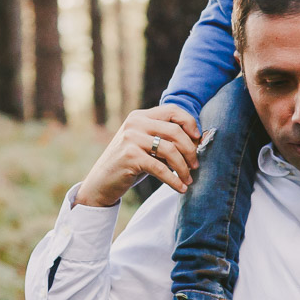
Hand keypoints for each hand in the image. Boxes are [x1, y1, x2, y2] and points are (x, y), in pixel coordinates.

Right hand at [74, 105, 201, 207]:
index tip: (198, 140)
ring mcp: (131, 138)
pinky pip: (160, 168)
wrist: (101, 182)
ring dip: (183, 168)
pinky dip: (174, 180)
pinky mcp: (130, 156)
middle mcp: (135, 123)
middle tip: (195, 165)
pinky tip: (180, 188)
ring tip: (188, 179)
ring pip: (170, 150)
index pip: (172, 110)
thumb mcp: (144, 145)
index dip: (190, 123)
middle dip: (190, 150)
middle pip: (175, 131)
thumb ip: (163, 138)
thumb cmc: (129, 164)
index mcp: (140, 116)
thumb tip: (197, 142)